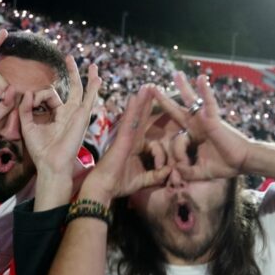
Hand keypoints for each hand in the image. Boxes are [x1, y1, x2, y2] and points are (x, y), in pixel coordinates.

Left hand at [20, 57, 100, 208]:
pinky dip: (94, 88)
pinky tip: (98, 78)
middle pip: (74, 89)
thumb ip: (25, 108)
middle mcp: (70, 114)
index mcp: (59, 116)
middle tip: (70, 58)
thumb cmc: (41, 150)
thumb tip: (28, 92)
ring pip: (84, 92)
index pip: (51, 95)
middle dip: (73, 73)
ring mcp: (77, 115)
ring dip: (88, 78)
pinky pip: (89, 100)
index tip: (29, 100)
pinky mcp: (82, 118)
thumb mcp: (27, 126)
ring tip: (93, 65)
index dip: (38, 96)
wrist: (51, 164)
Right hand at [80, 85, 171, 203]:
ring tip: (148, 86)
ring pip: (136, 115)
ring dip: (142, 100)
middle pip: (142, 117)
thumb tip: (170, 171)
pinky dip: (132, 109)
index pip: (148, 130)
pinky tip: (135, 97)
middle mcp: (132, 138)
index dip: (153, 118)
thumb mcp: (144, 179)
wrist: (104, 188)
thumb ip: (157, 175)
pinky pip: (129, 122)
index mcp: (136, 146)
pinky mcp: (122, 138)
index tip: (159, 107)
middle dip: (148, 102)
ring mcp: (126, 136)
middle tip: (153, 87)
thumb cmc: (120, 184)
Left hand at [152, 72, 250, 180]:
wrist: (242, 162)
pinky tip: (200, 78)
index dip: (175, 152)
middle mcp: (197, 125)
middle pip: (177, 109)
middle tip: (152, 87)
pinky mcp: (213, 118)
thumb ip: (187, 172)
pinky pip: (208, 102)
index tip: (182, 163)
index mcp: (193, 136)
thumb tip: (177, 171)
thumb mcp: (200, 171)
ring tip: (176, 74)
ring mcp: (204, 120)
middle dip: (164, 99)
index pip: (175, 136)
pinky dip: (205, 91)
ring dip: (183, 86)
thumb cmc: (225, 164)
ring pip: (191, 100)